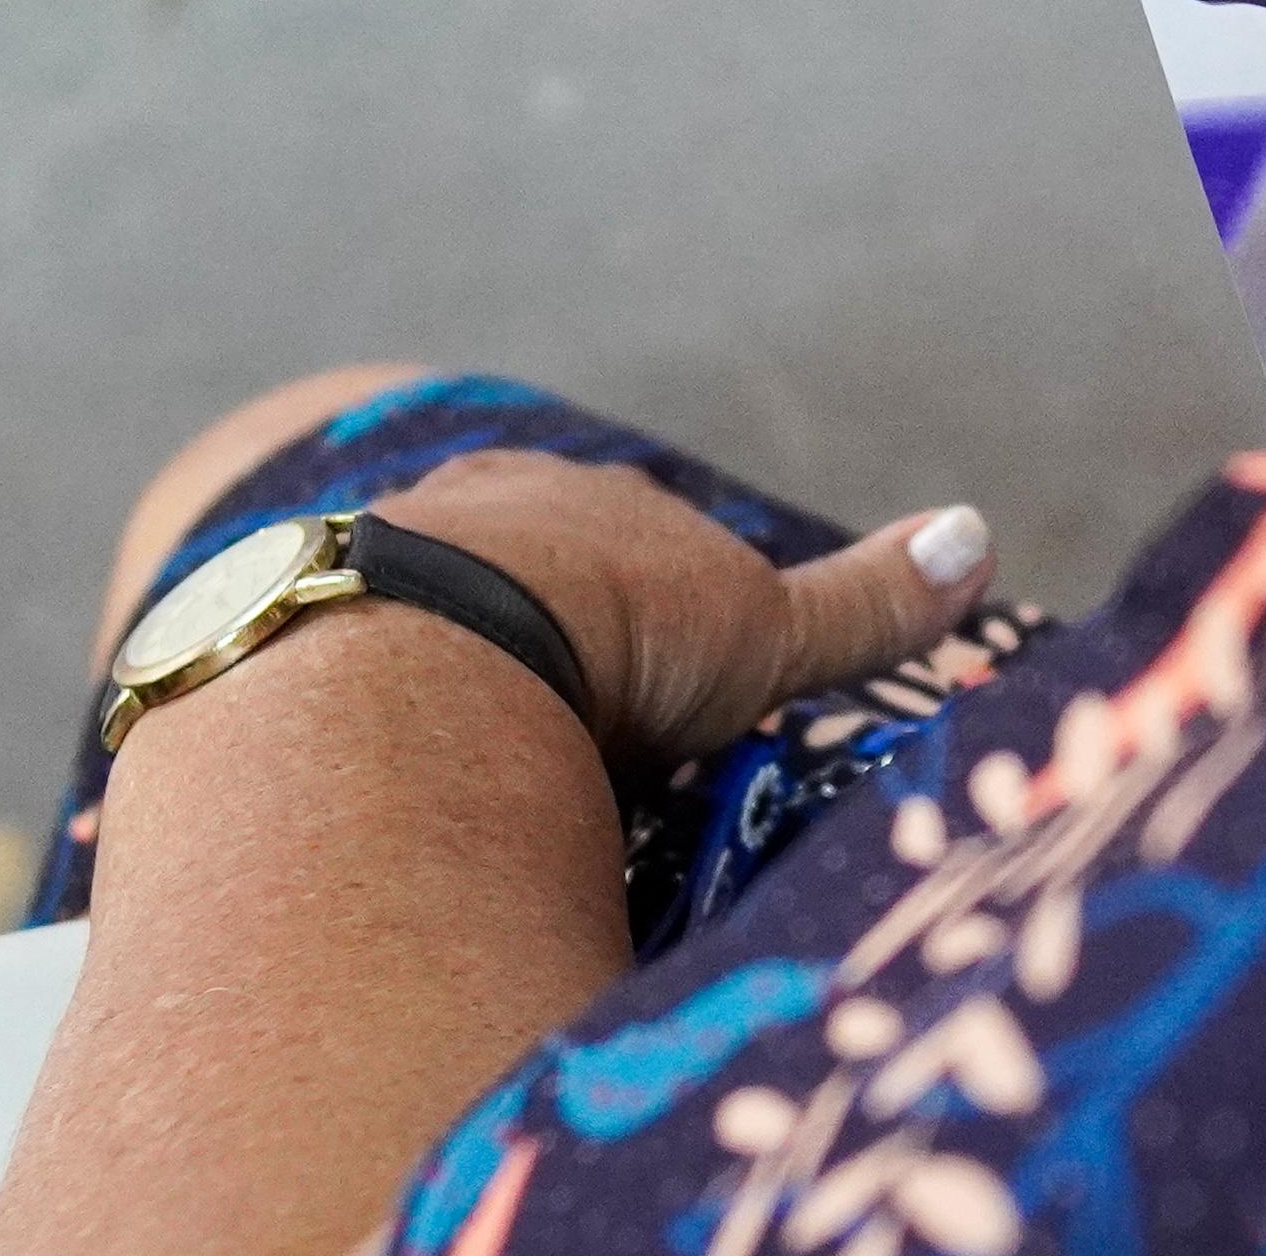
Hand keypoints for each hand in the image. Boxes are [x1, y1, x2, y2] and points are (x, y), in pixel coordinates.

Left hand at [373, 453, 996, 769]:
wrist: (418, 662)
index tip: (659, 676)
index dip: (651, 602)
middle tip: (562, 724)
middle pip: (518, 561)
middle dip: (539, 626)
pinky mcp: (286, 625)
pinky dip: (353, 705)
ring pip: (417, 605)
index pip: (630, 538)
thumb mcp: (759, 633)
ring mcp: (373, 560)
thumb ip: (863, 600)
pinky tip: (362, 763)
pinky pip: (327, 660)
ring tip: (458, 755)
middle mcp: (475, 506)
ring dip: (438, 664)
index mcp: (588, 502)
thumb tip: (978, 538)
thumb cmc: (610, 640)